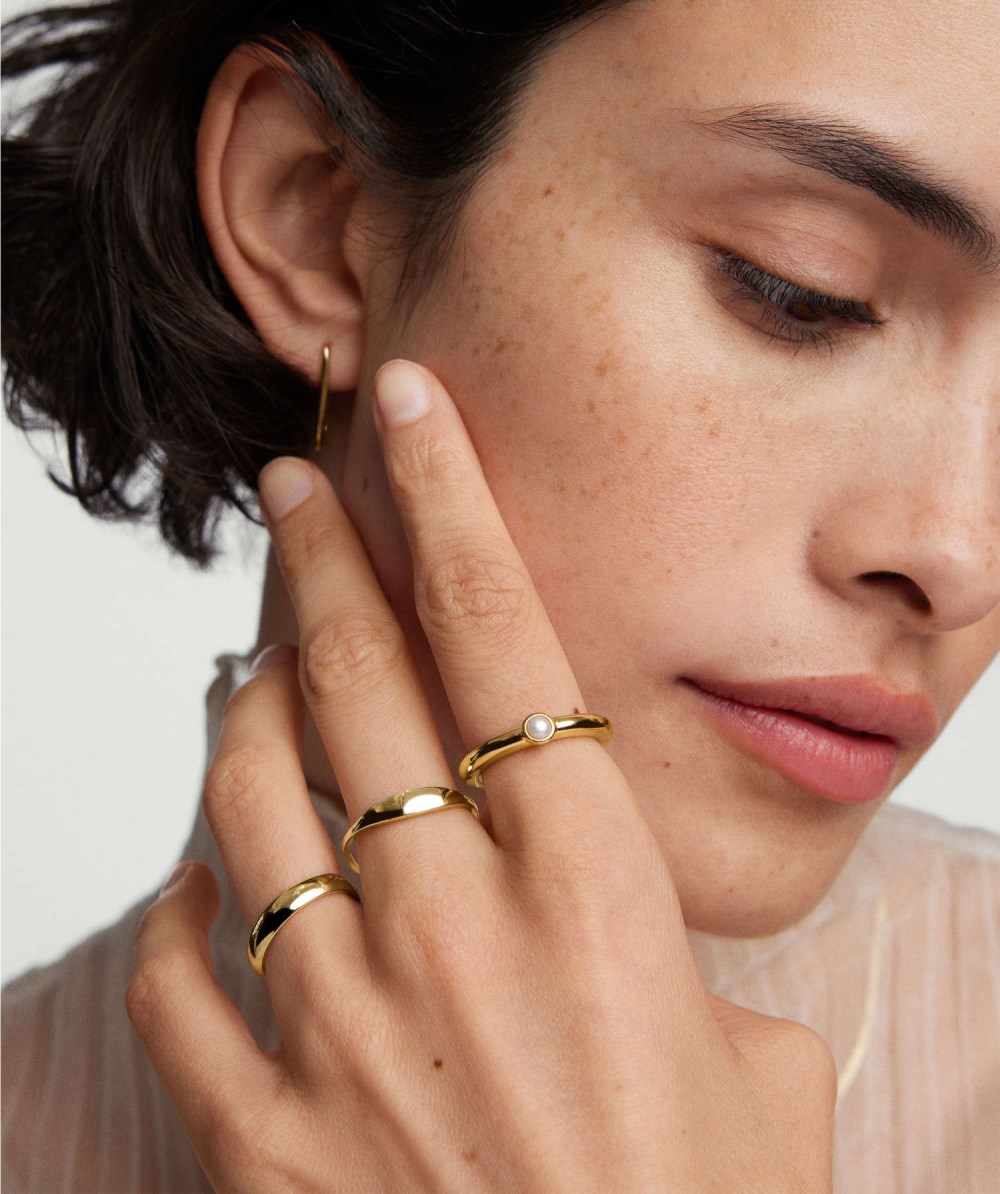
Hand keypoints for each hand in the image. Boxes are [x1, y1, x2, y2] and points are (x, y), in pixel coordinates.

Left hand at [127, 359, 836, 1191]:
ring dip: (239, 704)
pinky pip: (181, 965)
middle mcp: (454, 922)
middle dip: (319, 556)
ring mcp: (342, 1019)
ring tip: (242, 662)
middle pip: (357, 676)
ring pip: (247, 790)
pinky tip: (208, 869)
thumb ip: (689, 977)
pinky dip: (187, 898)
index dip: (452, 501)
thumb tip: (630, 934)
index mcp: (590, 890)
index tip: (408, 409)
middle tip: (292, 489)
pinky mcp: (261, 1125)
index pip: (502, 633)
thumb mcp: (756, 1075)